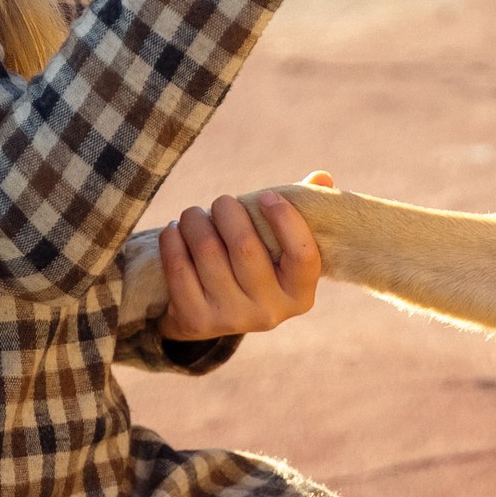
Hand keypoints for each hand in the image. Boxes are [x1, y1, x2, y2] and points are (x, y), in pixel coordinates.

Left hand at [156, 186, 323, 340]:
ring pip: (209, 252)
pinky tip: (175, 231)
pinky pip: (179, 268)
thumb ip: (302, 212)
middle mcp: (270, 312)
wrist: (209, 314)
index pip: (303, 255)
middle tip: (221, 201)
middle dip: (228, 212)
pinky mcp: (197, 319)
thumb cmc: (254, 266)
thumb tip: (322, 177)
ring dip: (196, 221)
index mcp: (300, 294)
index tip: (267, 196)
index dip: (286, 220)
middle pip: (246, 247)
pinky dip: (173, 241)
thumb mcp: (280, 248)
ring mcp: (233, 319)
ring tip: (194, 214)